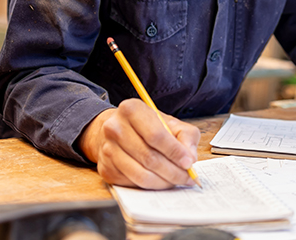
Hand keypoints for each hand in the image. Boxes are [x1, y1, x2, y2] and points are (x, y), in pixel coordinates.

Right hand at [79, 99, 199, 188]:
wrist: (117, 130)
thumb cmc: (146, 126)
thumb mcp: (169, 122)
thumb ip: (186, 136)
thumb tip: (190, 159)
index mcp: (131, 110)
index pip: (156, 135)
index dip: (175, 152)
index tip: (189, 163)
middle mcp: (114, 128)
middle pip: (149, 158)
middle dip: (173, 172)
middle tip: (187, 178)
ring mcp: (107, 149)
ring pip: (141, 175)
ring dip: (163, 182)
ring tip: (176, 180)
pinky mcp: (106, 168)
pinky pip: (133, 183)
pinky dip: (151, 186)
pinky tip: (160, 180)